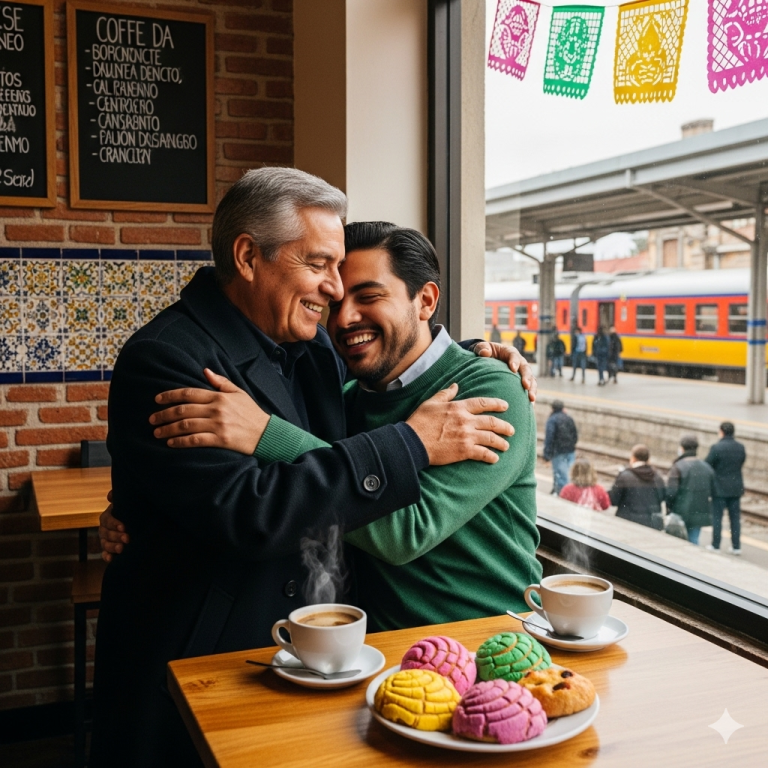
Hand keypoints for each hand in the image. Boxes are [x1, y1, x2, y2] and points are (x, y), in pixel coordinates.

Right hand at [99, 491, 128, 562]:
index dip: (114, 523)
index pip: (107, 520)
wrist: (139, 523)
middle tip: (127, 538)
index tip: (124, 527)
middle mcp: (105, 528)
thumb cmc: (132, 511)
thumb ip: (119, 497)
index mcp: (108, 517)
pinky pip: (105, 554)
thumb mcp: (127, 504)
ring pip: (105, 544)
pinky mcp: (110, 550)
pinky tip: (111, 559)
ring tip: (122, 549)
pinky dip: (107, 557)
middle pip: (105, 533)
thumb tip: (110, 496)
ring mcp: (106, 540)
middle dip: (116, 536)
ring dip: (112, 547)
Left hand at [150, 369, 269, 453]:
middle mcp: (216, 409)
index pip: (189, 393)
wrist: (267, 434)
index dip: (170, 396)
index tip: (157, 400)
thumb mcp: (239, 393)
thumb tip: (205, 371)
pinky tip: (171, 443)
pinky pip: (195, 440)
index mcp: (219, 396)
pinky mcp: (220, 440)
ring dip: (168, 429)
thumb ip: (221, 382)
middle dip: (164, 414)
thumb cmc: (252, 413)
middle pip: (183, 410)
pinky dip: (180, 442)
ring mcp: (218, 425)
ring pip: (186, 426)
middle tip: (151, 419)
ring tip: (157, 432)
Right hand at [406, 383, 513, 464]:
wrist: (413, 442)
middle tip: (511, 430)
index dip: (496, 404)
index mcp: (458, 407)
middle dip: (504, 426)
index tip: (505, 406)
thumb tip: (455, 385)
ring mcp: (466, 436)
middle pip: (492, 422)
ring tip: (506, 446)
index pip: (482, 403)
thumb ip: (445, 394)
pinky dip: (490, 456)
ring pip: (491, 438)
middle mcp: (466, 421)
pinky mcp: (464, 451)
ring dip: (501, 442)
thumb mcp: (431, 403)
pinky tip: (495, 458)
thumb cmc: (419, 421)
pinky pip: (483, 453)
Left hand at [473, 342, 536, 402]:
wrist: (485, 360)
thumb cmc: (483, 353)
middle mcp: (518, 361)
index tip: (513, 369)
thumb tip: (485, 353)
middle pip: (525, 368)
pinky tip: (531, 405)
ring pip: (531, 379)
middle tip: (526, 386)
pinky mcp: (522, 382)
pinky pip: (529, 388)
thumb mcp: (480, 348)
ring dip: (532, 389)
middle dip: (527, 377)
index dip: (515, 361)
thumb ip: (481, 348)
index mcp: (509, 352)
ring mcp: (521, 372)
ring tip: (531, 398)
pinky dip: (530, 395)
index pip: (514, 355)